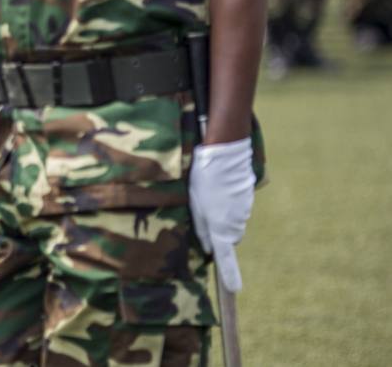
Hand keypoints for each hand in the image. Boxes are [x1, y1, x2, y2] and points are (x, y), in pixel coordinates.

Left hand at [189, 138, 254, 292]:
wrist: (225, 154)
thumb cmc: (203, 180)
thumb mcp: (194, 205)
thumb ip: (201, 229)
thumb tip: (208, 248)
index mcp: (220, 228)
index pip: (226, 258)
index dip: (230, 274)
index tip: (234, 290)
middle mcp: (236, 224)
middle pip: (227, 236)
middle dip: (217, 229)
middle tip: (202, 210)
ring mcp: (244, 212)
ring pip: (232, 221)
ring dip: (222, 213)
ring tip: (208, 192)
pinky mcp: (248, 200)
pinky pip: (238, 208)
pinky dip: (229, 202)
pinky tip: (220, 186)